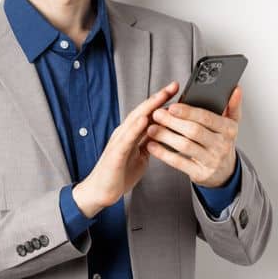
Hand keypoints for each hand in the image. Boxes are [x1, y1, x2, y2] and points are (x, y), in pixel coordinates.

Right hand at [71, 81, 177, 217]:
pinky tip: (145, 120)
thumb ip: (148, 144)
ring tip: (162, 96)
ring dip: (149, 107)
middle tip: (173, 86)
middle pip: (142, 111)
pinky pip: (127, 139)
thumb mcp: (139, 156)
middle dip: (158, 98)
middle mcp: (124, 134)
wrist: (100, 192)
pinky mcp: (116, 153)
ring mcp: (118, 142)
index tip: (176, 91)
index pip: (148, 114)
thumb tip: (162, 134)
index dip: (162, 101)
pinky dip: (136, 128)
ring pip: (135, 120)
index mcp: (131, 135)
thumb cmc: (118, 175)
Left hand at [144, 85, 242, 186]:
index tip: (172, 106)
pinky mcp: (200, 173)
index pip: (207, 118)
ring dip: (165, 136)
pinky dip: (163, 154)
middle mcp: (221, 145)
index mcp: (229, 130)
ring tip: (151, 128)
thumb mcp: (231, 125)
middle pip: (194, 131)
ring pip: (185, 146)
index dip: (188, 112)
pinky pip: (179, 162)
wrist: (225, 172)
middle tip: (157, 114)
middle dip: (173, 122)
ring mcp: (211, 161)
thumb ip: (233, 106)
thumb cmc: (222, 143)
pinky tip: (152, 146)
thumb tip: (236, 89)